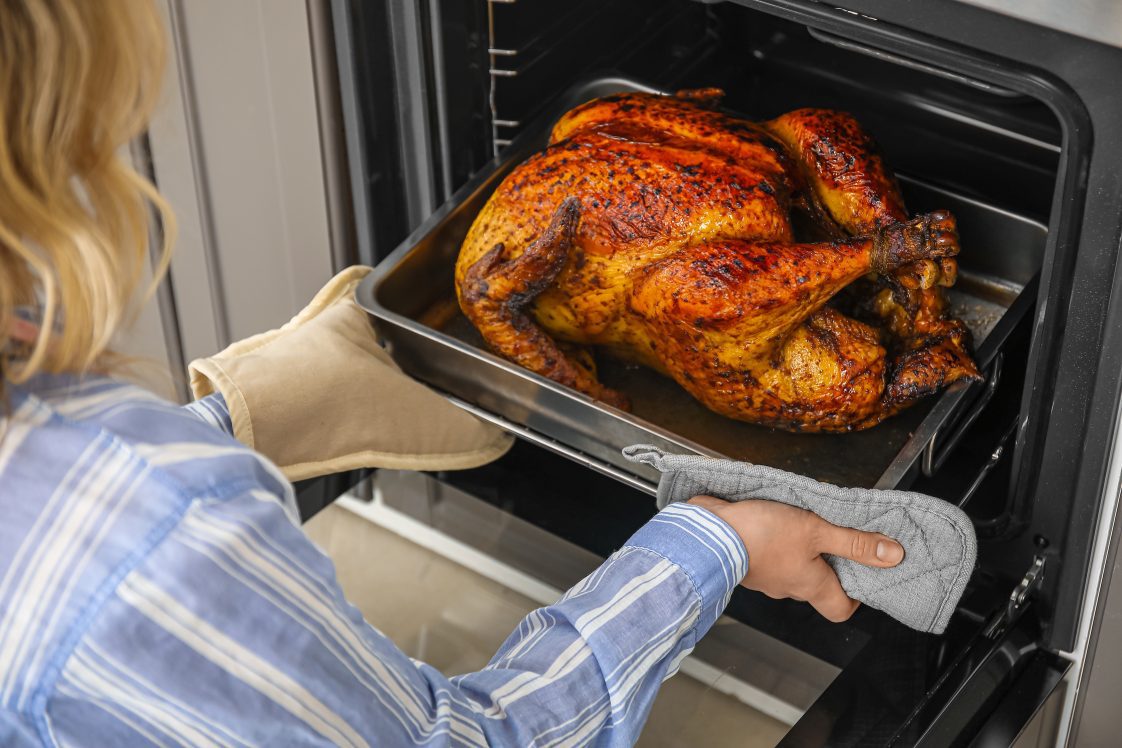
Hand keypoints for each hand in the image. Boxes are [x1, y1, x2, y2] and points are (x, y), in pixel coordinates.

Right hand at [687, 495, 904, 621]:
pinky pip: (764, 559)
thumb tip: (893, 556)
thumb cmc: (761, 535)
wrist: (708, 534)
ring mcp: (763, 579)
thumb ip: (854, 542)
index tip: (859, 575)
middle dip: (825, 565)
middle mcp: (787, 589)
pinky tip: (767, 523)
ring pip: (789, 571)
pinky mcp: (743, 563)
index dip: (854, 596)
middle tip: (830, 537)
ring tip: (796, 523)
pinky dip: (769, 545)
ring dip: (795, 552)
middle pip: (815, 587)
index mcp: (811, 585)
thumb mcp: (816, 529)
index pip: (841, 609)